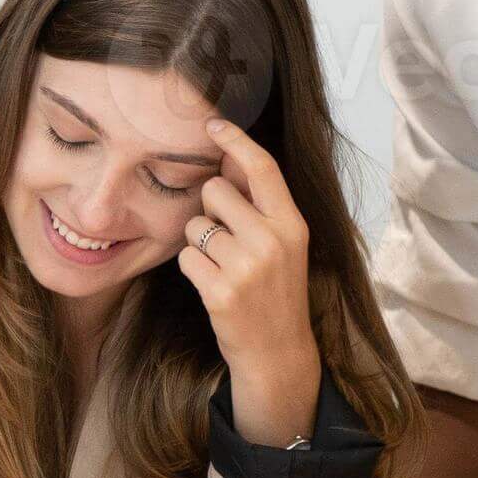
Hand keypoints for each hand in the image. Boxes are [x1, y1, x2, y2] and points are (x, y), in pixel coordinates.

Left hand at [178, 118, 320, 444]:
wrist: (278, 353)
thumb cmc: (275, 292)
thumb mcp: (283, 245)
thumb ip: (260, 204)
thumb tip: (229, 153)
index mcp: (292, 225)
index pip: (263, 167)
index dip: (235, 140)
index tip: (213, 123)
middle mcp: (273, 241)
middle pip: (215, 190)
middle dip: (210, 209)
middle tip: (227, 240)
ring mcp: (247, 267)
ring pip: (195, 225)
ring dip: (198, 242)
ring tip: (222, 267)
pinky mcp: (220, 291)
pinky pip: (184, 256)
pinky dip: (191, 268)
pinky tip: (213, 286)